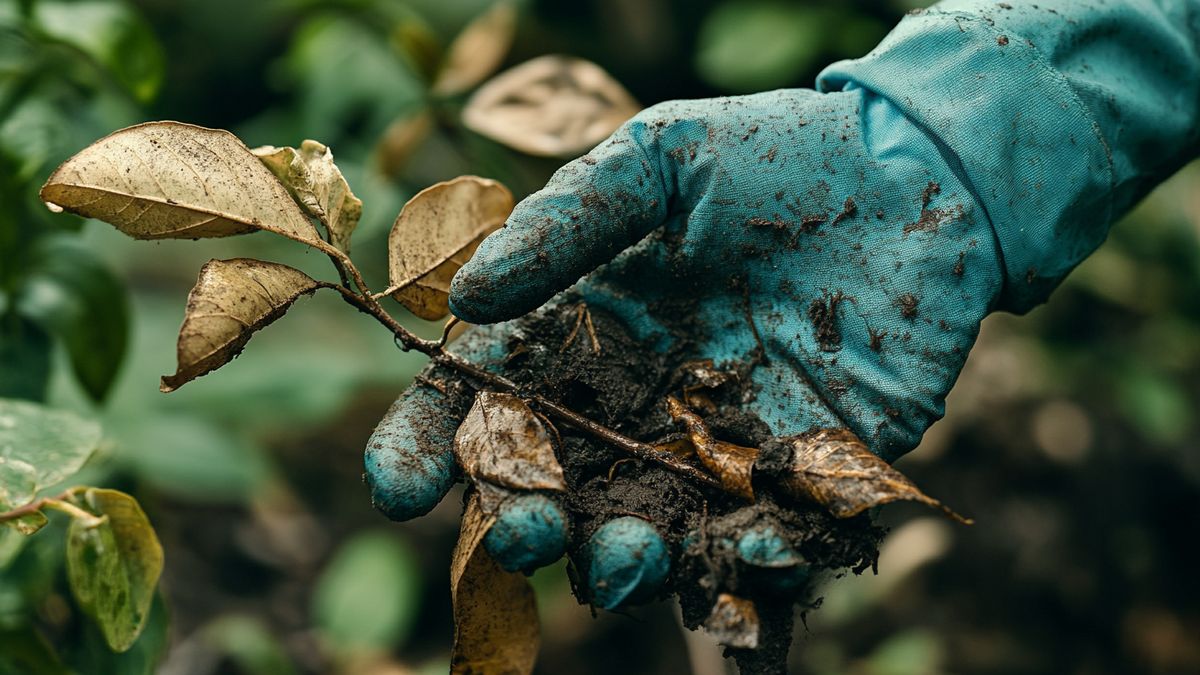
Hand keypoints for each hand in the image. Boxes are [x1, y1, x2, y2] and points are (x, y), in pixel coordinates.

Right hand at [365, 86, 1002, 607]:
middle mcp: (627, 403)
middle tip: (520, 530)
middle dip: (519, 525)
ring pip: (642, 534)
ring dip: (620, 563)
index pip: (477, 400)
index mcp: (575, 332)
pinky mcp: (797, 474)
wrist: (913, 179)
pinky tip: (750, 550)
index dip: (427, 446)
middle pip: (549, 489)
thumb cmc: (770, 159)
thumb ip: (563, 225)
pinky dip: (751, 562)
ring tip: (621, 555)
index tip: (398, 485)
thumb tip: (466, 299)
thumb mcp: (656, 162)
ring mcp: (709, 447)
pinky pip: (760, 539)